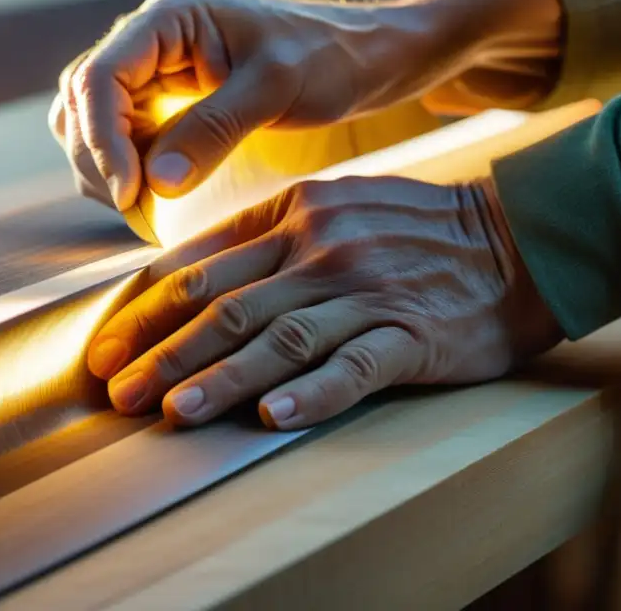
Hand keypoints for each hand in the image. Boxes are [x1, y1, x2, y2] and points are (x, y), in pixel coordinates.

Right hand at [49, 0, 562, 210]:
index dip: (101, 138)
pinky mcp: (174, 93)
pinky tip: (155, 194)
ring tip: (144, 205)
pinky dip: (130, 165)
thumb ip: (212, 131)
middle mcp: (156, 32)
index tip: (131, 192)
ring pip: (97, 118)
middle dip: (102, 156)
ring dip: (109, 164)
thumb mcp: (276, 90)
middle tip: (136, 207)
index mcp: (173, 12)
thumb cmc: (334, 59)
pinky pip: (128, 131)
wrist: (370, 57)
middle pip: (86, 98)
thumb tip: (150, 184)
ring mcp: (162, 63)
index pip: (100, 75)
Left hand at [87, 175, 562, 429]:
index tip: (104, 347)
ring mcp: (367, 290)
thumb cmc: (415, 227)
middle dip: (161, 352)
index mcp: (295, 212)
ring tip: (170, 413)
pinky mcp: (412, 333)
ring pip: (277, 338)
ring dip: (218, 378)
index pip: (201, 264)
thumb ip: (267, 234)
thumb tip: (190, 276)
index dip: (145, 310)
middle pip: (225, 306)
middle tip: (115, 392)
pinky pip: (355, 366)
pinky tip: (271, 418)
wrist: (516, 236)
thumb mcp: (335, 203)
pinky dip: (311, 394)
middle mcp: (322, 247)